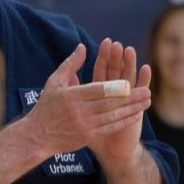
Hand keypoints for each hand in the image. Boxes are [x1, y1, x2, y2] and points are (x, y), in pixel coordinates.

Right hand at [25, 42, 150, 160]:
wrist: (36, 137)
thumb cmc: (45, 107)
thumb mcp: (54, 83)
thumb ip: (70, 65)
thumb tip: (83, 47)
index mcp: (70, 96)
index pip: (97, 90)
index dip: (115, 87)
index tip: (130, 83)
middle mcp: (78, 112)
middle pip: (109, 104)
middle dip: (130, 98)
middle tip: (147, 92)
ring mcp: (83, 126)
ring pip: (112, 116)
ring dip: (132, 109)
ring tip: (146, 102)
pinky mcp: (87, 137)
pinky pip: (110, 128)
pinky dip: (124, 122)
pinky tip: (135, 115)